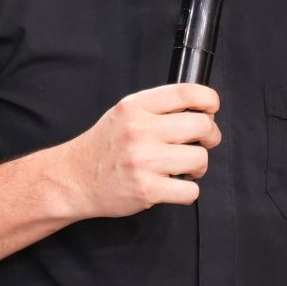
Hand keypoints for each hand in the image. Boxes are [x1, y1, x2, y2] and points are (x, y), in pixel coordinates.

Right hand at [60, 84, 221, 217]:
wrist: (74, 179)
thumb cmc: (103, 147)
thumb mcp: (124, 114)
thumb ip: (157, 108)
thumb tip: (200, 111)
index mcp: (136, 107)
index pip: (186, 93)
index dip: (209, 100)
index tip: (212, 109)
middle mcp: (140, 130)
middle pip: (202, 125)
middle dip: (210, 136)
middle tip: (202, 143)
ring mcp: (144, 160)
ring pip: (200, 158)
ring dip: (199, 166)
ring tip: (184, 168)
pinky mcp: (147, 189)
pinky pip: (190, 190)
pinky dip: (188, 192)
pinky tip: (174, 187)